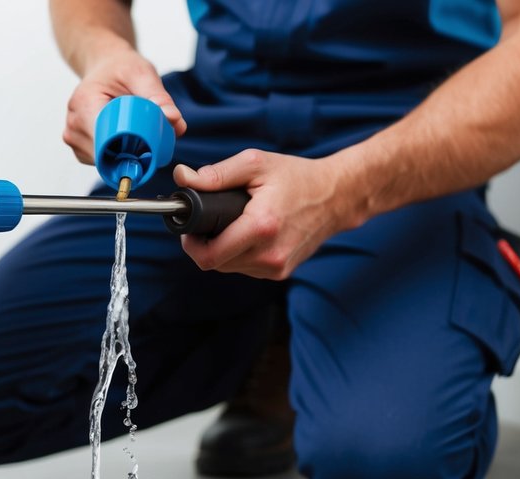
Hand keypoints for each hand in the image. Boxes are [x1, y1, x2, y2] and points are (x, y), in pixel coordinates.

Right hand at [63, 49, 186, 164]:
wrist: (105, 67)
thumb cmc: (121, 68)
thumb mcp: (142, 74)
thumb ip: (159, 96)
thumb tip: (173, 120)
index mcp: (84, 104)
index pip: (103, 141)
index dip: (127, 151)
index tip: (147, 150)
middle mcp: (74, 123)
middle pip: (104, 155)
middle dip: (129, 154)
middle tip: (148, 141)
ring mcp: (73, 137)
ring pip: (103, 162)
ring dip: (123, 156)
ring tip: (134, 136)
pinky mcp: (79, 147)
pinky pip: (100, 161)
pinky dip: (115, 156)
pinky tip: (123, 140)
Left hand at [175, 150, 363, 280]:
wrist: (336, 197)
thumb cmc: (297, 177)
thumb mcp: (256, 164)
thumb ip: (217, 174)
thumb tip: (183, 178)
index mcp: (261, 227)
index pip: (209, 256)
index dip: (191, 244)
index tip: (190, 229)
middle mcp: (269, 255)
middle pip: (215, 263)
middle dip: (205, 245)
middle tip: (206, 224)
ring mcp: (276, 267)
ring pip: (229, 267)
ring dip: (222, 250)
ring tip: (230, 225)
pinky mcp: (281, 272)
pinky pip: (246, 268)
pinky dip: (239, 254)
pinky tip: (247, 235)